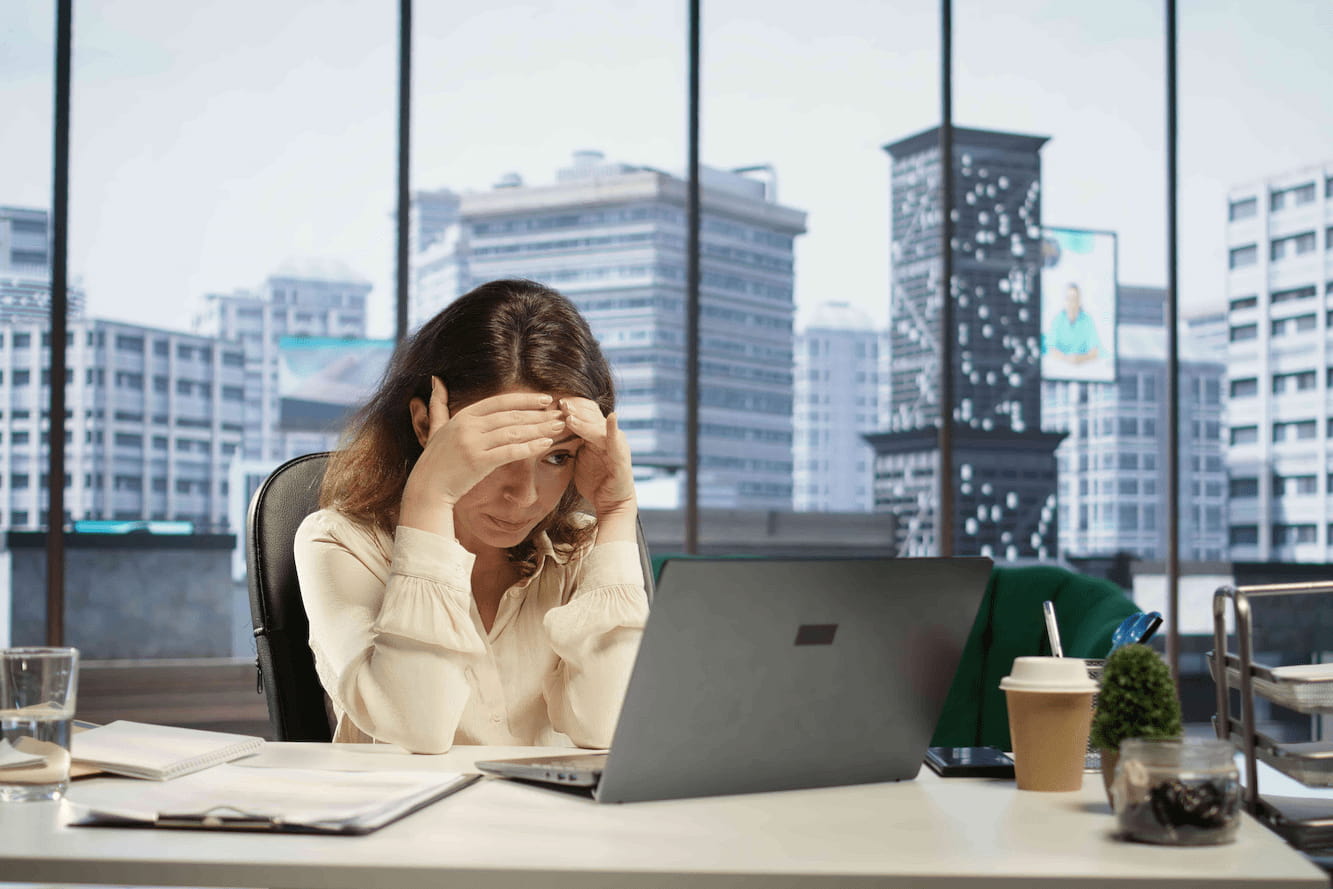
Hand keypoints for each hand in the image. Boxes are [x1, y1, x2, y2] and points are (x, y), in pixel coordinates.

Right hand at [400, 378, 565, 529]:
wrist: (427, 489)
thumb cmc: (434, 460)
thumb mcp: (435, 428)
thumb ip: (438, 404)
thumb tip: (436, 380)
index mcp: (463, 416)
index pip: (500, 402)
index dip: (525, 399)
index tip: (546, 399)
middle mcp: (468, 426)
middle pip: (511, 416)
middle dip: (539, 414)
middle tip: (561, 414)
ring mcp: (473, 444)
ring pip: (513, 432)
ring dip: (539, 429)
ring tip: (558, 427)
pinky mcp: (478, 462)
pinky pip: (509, 452)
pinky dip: (529, 447)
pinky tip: (545, 444)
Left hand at [560, 397, 635, 520]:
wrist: (612, 504)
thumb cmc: (596, 482)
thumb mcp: (578, 459)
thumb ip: (569, 444)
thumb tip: (547, 432)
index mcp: (597, 435)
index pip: (585, 413)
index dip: (571, 406)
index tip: (553, 401)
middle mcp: (609, 435)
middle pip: (592, 414)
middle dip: (575, 408)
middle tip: (560, 402)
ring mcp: (616, 445)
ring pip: (598, 426)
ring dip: (584, 420)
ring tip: (570, 414)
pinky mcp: (621, 457)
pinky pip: (616, 441)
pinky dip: (613, 429)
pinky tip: (612, 417)